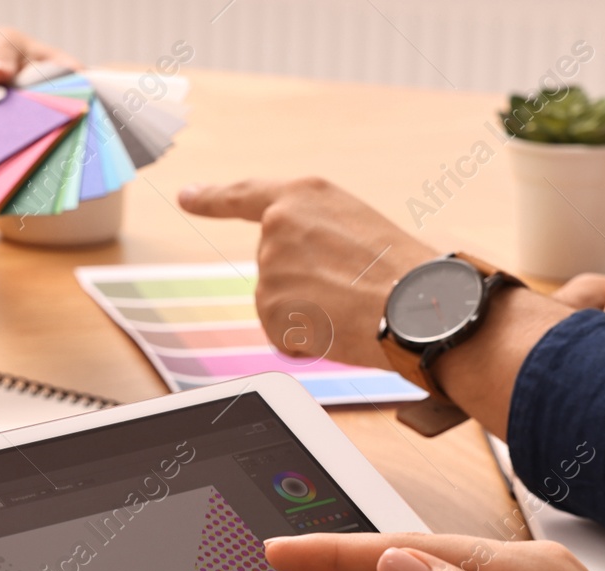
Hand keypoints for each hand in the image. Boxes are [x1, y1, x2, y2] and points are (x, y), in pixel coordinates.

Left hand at [178, 177, 435, 369]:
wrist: (419, 306)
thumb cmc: (403, 269)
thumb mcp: (356, 227)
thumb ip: (313, 235)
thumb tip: (294, 274)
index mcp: (303, 195)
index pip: (245, 195)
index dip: (212, 197)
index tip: (186, 197)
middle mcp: (277, 225)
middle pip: (272, 267)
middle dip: (304, 286)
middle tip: (351, 289)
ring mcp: (269, 267)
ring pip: (277, 303)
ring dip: (308, 314)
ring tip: (350, 307)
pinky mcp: (268, 308)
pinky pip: (281, 334)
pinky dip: (306, 341)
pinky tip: (337, 328)